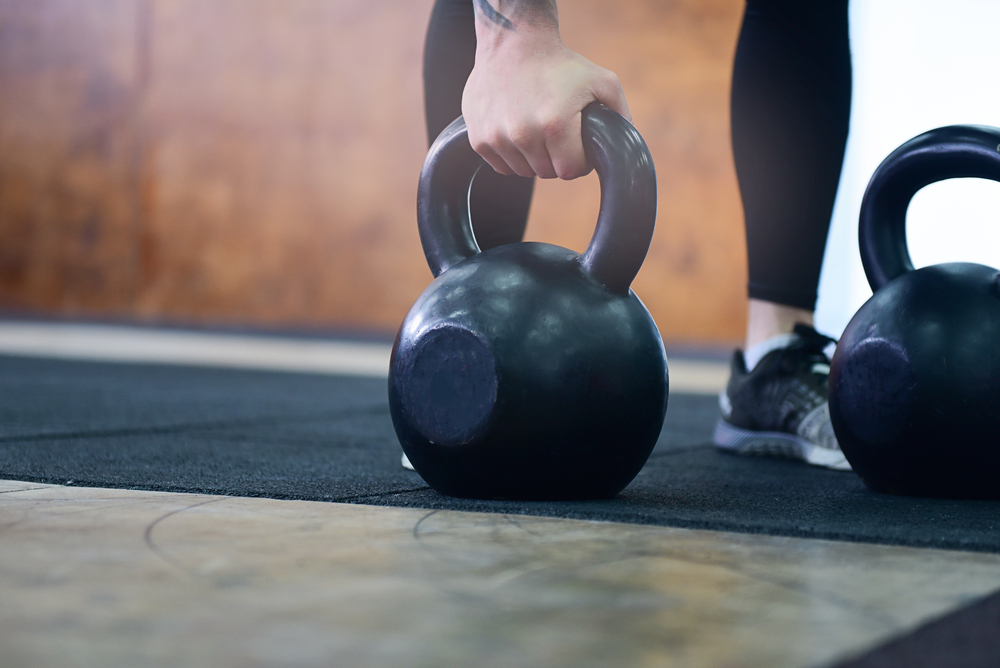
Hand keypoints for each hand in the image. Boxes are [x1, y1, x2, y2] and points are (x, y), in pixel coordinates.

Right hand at [462, 28, 629, 179]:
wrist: (513, 43)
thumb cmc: (559, 63)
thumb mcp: (602, 81)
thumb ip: (621, 114)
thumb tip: (624, 146)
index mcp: (554, 123)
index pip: (571, 171)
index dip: (579, 161)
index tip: (577, 146)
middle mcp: (523, 133)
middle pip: (547, 173)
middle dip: (556, 158)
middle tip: (557, 134)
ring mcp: (497, 137)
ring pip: (523, 171)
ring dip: (533, 158)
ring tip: (536, 130)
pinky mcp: (478, 138)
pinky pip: (501, 166)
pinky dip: (511, 156)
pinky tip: (517, 132)